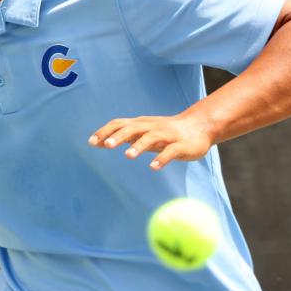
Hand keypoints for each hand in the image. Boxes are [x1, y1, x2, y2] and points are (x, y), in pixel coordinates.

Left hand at [88, 113, 214, 170]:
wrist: (199, 127)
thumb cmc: (165, 131)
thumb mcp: (142, 132)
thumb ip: (122, 136)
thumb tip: (99, 142)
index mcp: (141, 124)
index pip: (120, 124)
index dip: (105, 131)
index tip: (91, 142)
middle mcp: (152, 127)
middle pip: (134, 128)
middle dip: (119, 136)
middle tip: (107, 145)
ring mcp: (168, 135)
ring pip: (151, 137)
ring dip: (139, 145)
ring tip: (128, 155)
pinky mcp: (181, 145)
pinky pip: (171, 151)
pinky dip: (162, 158)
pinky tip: (153, 167)